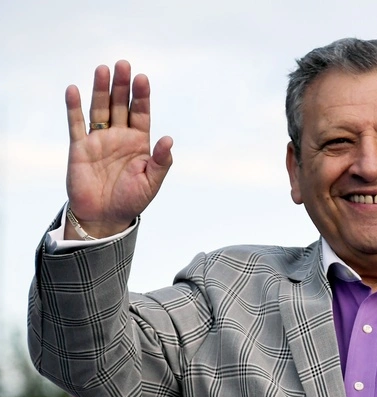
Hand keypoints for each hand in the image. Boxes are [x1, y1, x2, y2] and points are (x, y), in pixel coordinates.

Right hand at [64, 60, 172, 238]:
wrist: (105, 217)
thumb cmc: (132, 200)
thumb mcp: (152, 182)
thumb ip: (161, 161)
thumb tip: (169, 139)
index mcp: (139, 142)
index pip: (141, 113)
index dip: (142, 96)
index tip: (142, 78)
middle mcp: (119, 136)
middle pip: (120, 105)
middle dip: (122, 85)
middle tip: (123, 64)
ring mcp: (99, 140)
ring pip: (99, 108)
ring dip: (101, 89)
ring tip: (103, 69)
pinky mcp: (79, 148)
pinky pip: (76, 124)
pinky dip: (73, 107)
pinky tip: (73, 89)